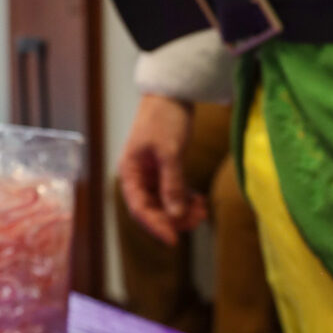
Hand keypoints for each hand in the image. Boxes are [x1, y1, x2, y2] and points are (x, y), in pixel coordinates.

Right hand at [117, 95, 207, 246]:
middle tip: (197, 221)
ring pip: (165, 203)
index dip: (156, 226)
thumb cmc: (164, 118)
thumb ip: (172, 184)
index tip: (174, 240)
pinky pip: (173, 193)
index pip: (139, 208)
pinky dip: (186, 199)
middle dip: (174, 219)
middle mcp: (138, 177)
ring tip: (203, 211)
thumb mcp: (170, 151)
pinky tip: (200, 202)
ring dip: (182, 211)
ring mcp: (151, 174)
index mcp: (129, 172)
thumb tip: (175, 215)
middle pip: (153, 209)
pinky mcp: (165, 170)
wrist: (172, 93)